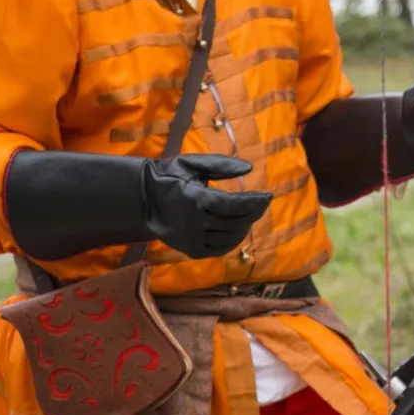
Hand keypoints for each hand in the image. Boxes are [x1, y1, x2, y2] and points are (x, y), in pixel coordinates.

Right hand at [142, 154, 272, 258]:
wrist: (145, 200)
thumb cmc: (171, 177)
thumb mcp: (192, 163)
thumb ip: (220, 164)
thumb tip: (249, 168)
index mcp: (193, 199)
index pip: (232, 205)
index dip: (254, 202)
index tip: (268, 196)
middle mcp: (193, 223)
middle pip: (235, 221)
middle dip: (253, 212)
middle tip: (262, 203)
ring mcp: (192, 240)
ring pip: (230, 236)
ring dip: (246, 225)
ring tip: (251, 213)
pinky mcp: (192, 251)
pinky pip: (222, 248)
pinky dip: (235, 238)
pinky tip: (239, 227)